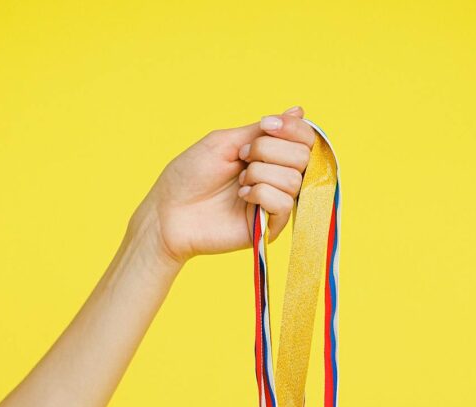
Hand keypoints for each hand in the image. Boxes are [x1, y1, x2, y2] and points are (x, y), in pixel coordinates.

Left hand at [138, 107, 316, 265]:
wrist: (169, 212)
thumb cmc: (191, 175)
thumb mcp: (227, 141)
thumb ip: (262, 131)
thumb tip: (299, 110)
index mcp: (269, 155)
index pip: (305, 139)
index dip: (293, 129)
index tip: (267, 125)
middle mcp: (277, 178)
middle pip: (303, 157)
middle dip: (269, 151)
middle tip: (241, 158)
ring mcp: (275, 203)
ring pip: (294, 179)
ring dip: (261, 173)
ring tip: (239, 182)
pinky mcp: (270, 227)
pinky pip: (284, 204)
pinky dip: (261, 194)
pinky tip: (242, 197)